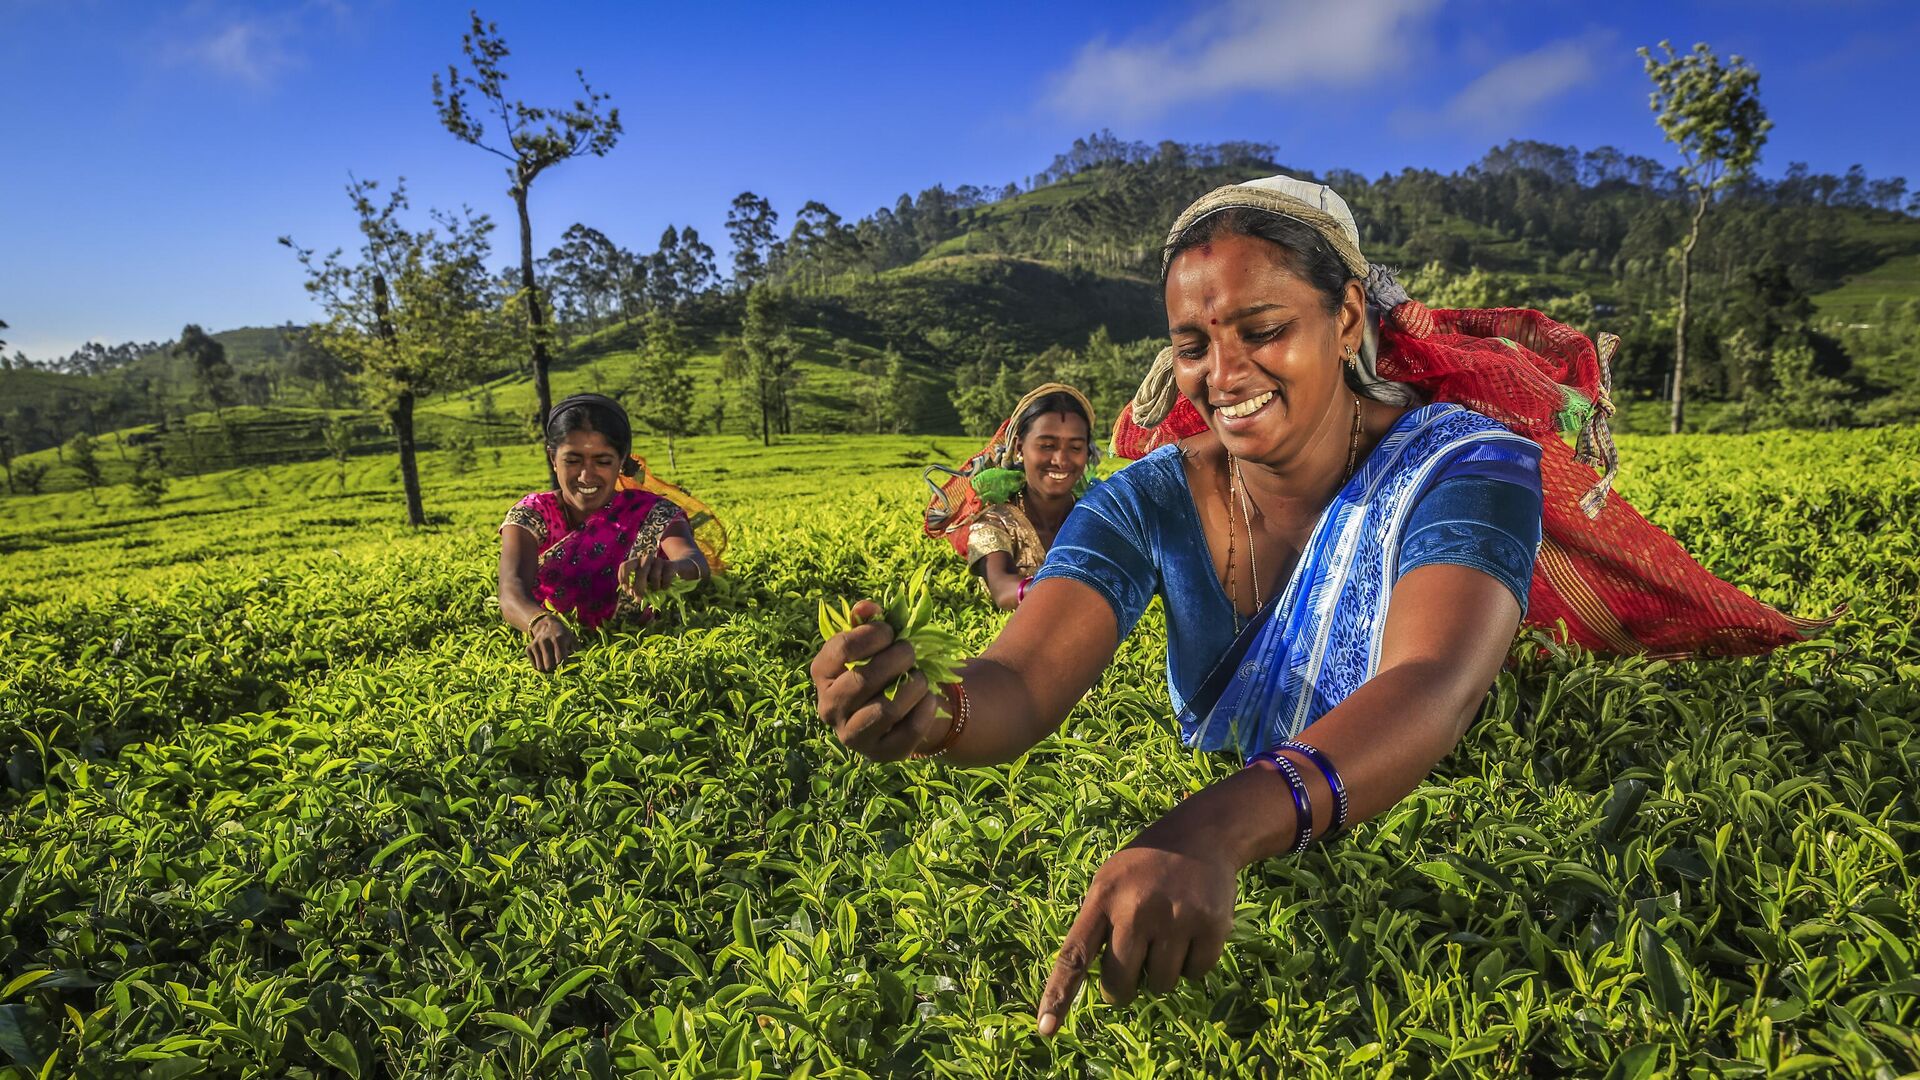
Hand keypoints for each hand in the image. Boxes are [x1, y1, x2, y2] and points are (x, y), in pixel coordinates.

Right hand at [526, 614, 575, 673]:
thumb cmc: (562, 635)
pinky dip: (539, 666)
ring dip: (547, 669)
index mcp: (559, 638)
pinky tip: (544, 660)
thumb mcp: (572, 639)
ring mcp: (535, 644)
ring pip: (541, 667)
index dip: (564, 665)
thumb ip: (576, 650)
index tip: (566, 663)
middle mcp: (545, 641)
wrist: (545, 625)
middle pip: (549, 666)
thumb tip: (577, 663)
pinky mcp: (528, 648)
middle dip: (555, 669)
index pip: (561, 660)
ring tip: (551, 663)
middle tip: (558, 665)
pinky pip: (534, 666)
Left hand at [619, 554, 681, 600]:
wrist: (680, 569)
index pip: (625, 565)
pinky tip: (665, 587)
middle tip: (639, 598)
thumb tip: (633, 593)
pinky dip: (665, 585)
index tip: (626, 589)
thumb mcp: (646, 583)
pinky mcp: (671, 564)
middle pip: (640, 572)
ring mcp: (659, 560)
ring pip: (654, 576)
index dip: (623, 577)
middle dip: (639, 587)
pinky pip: (666, 577)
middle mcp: (647, 559)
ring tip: (656, 590)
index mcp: (637, 562)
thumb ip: (637, 587)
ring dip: (655, 587)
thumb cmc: (658, 578)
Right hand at [810, 599, 950, 761]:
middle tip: (912, 652)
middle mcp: (829, 707)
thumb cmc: (885, 668)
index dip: (872, 635)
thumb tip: (866, 608)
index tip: (892, 632)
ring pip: (885, 710)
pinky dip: (925, 711)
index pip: (841, 649)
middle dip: (897, 660)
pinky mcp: (880, 754)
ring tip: (922, 677)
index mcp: (822, 674)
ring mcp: (852, 736)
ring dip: (913, 686)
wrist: (903, 711)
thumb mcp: (876, 643)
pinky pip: (907, 732)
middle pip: (862, 680)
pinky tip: (929, 699)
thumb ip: (870, 621)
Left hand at [1035, 838, 1236, 1036]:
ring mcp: (1175, 917)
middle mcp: (1136, 908)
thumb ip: (1098, 926)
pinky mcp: (1210, 925)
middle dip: (1123, 987)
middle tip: (1132, 966)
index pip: (1075, 955)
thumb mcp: (1109, 882)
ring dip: (1161, 973)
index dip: (1059, 995)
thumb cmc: (1145, 867)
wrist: (1202, 833)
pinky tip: (1192, 930)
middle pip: (1120, 982)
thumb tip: (1094, 984)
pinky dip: (1192, 962)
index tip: (1045, 1029)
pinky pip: (1195, 973)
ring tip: (1167, 934)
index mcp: (1103, 898)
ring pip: (1160, 984)